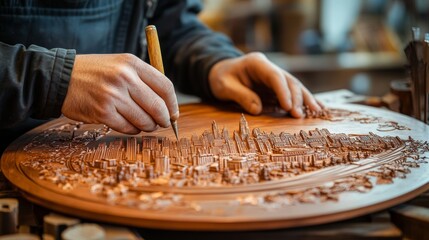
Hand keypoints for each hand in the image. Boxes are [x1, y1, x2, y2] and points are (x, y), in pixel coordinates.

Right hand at [62, 54, 178, 133]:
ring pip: (144, 120)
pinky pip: (128, 128)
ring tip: (144, 124)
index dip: (173, 104)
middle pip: (158, 107)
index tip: (174, 113)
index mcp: (132, 64)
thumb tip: (168, 106)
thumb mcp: (121, 65)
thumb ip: (144, 80)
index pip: (165, 86)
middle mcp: (124, 78)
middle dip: (164, 120)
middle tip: (162, 123)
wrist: (61, 78)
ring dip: (148, 126)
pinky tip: (129, 125)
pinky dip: (132, 130)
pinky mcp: (102, 112)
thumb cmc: (95, 73)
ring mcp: (113, 96)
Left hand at [208, 52, 321, 116]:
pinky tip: (316, 107)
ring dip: (305, 99)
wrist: (220, 73)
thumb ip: (241, 96)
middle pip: (288, 81)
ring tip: (316, 111)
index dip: (283, 91)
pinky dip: (303, 100)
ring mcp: (274, 76)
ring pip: (294, 86)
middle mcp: (269, 68)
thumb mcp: (224, 87)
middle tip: (299, 115)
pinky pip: (292, 92)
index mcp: (257, 63)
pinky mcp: (276, 86)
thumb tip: (258, 109)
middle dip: (296, 98)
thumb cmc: (221, 78)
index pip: (275, 76)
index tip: (288, 107)